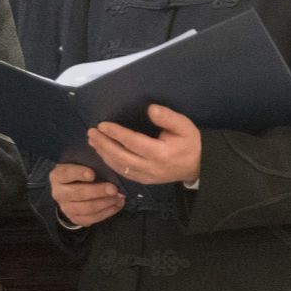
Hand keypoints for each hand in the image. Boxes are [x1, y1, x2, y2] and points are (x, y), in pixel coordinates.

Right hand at [50, 163, 124, 227]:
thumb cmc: (79, 171)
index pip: (66, 173)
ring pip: (86, 208)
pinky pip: (91, 219)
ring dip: (105, 203)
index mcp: (57, 176)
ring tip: (119, 198)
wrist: (71, 189)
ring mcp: (66, 208)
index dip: (79, 174)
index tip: (92, 174)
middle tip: (114, 189)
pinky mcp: (75, 218)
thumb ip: (89, 163)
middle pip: (78, 193)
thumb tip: (108, 165)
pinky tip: (117, 205)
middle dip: (98, 191)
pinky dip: (107, 212)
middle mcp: (58, 193)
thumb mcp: (79, 163)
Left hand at [86, 104, 201, 185]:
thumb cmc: (190, 143)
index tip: (103, 125)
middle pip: (121, 157)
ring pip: (119, 167)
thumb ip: (167, 117)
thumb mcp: (184, 126)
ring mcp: (147, 177)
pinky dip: (111, 163)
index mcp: (160, 153)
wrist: (198, 166)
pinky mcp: (144, 181)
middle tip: (91, 133)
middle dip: (104, 144)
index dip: (116, 133)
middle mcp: (151, 167)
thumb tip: (150, 109)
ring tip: (93, 141)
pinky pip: (123, 174)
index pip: (133, 142)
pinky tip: (103, 154)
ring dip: (104, 154)